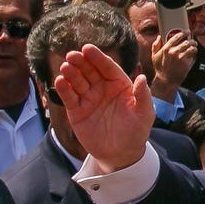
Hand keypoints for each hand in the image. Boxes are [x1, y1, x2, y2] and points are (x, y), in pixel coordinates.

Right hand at [55, 44, 154, 172]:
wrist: (121, 154)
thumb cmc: (136, 132)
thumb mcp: (144, 115)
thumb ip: (143, 96)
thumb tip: (142, 77)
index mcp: (119, 84)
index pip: (107, 67)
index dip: (98, 58)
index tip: (88, 49)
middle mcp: (102, 88)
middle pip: (89, 70)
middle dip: (81, 62)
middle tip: (72, 55)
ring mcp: (88, 98)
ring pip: (77, 81)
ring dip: (70, 73)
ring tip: (65, 67)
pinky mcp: (77, 111)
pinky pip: (69, 97)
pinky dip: (63, 89)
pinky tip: (60, 81)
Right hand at [150, 29, 197, 100]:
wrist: (166, 81)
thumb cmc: (160, 69)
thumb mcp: (154, 57)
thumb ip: (155, 46)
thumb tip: (159, 37)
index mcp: (166, 48)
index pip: (177, 37)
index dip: (183, 33)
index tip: (187, 32)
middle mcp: (173, 52)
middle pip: (186, 42)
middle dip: (191, 40)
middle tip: (193, 41)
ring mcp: (180, 58)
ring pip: (191, 48)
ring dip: (194, 46)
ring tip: (195, 47)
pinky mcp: (186, 63)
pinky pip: (193, 55)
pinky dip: (194, 54)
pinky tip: (193, 54)